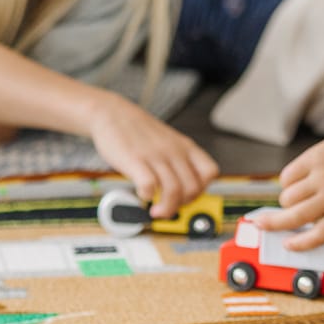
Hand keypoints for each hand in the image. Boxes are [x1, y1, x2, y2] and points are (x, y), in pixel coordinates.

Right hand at [87, 95, 217, 217]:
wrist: (113, 112)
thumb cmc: (139, 131)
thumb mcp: (168, 141)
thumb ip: (178, 161)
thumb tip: (183, 190)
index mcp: (185, 146)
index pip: (210, 172)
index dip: (202, 189)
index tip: (188, 195)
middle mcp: (173, 151)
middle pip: (193, 188)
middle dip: (182, 205)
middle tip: (169, 207)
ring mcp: (155, 155)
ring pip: (174, 191)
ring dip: (167, 209)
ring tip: (156, 211)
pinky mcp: (135, 160)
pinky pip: (149, 185)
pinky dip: (147, 196)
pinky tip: (141, 194)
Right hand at [257, 120, 323, 250]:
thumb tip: (292, 226)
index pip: (319, 235)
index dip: (300, 243)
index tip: (286, 245)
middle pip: (295, 216)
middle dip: (273, 223)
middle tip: (260, 224)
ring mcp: (322, 175)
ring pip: (287, 197)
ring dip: (287, 200)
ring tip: (299, 194)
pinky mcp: (312, 158)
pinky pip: (287, 177)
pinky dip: (288, 181)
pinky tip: (301, 177)